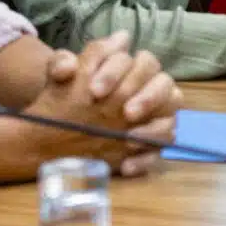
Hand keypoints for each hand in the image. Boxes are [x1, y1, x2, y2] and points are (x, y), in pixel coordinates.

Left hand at [29, 32, 181, 177]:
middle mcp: (148, 89)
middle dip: (148, 97)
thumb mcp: (57, 79)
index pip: (140, 60)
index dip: (118, 73)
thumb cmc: (63, 99)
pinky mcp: (149, 146)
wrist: (55, 132)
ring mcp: (152, 119)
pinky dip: (144, 159)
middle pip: (165, 83)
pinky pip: (159, 152)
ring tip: (129, 139)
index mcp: (131, 68)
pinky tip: (125, 166)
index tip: (94, 91)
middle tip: (126, 113)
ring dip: (155, 128)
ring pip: (171, 117)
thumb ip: (60, 64)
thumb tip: (70, 66)